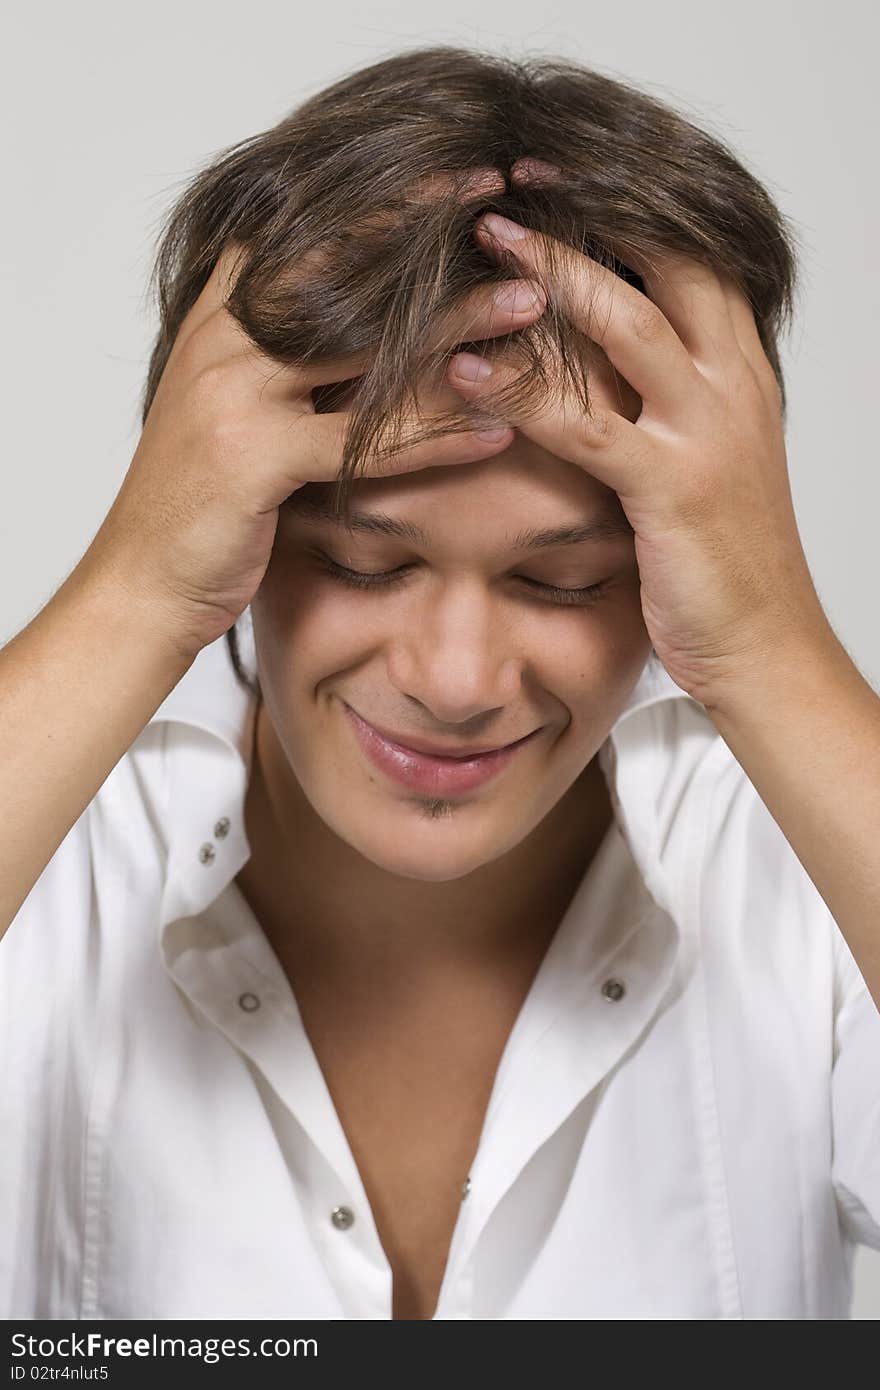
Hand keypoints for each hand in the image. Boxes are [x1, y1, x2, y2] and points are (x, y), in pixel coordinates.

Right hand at [87, 169, 544, 661]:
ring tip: (528, 307)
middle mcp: (224, 339)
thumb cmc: (200, 504)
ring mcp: (233, 392)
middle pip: (343, 273)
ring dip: (456, 327)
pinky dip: (436, 438)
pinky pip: (365, 442)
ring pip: (364, 347)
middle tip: (513, 217)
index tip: (456, 179)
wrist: (141, 584)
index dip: (384, 202)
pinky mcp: (254, 457)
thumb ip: (282, 361)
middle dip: (433, 242)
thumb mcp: (234, 411)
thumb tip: (368, 334)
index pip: (305, 233)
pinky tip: (496, 432)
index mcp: (219, 318)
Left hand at [445, 176, 828, 710]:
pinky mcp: (675, 487)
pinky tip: (466, 373)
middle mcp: (733, 385)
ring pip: (628, 324)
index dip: (627, 208)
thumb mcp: (703, 460)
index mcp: (740, 372)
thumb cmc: (724, 559)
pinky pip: (587, 423)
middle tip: (508, 182)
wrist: (765, 645)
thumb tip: (592, 363)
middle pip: (666, 263)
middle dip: (587, 213)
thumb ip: (660, 402)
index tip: (557, 176)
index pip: (692, 257)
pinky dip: (522, 394)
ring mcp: (708, 432)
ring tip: (482, 241)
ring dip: (550, 276)